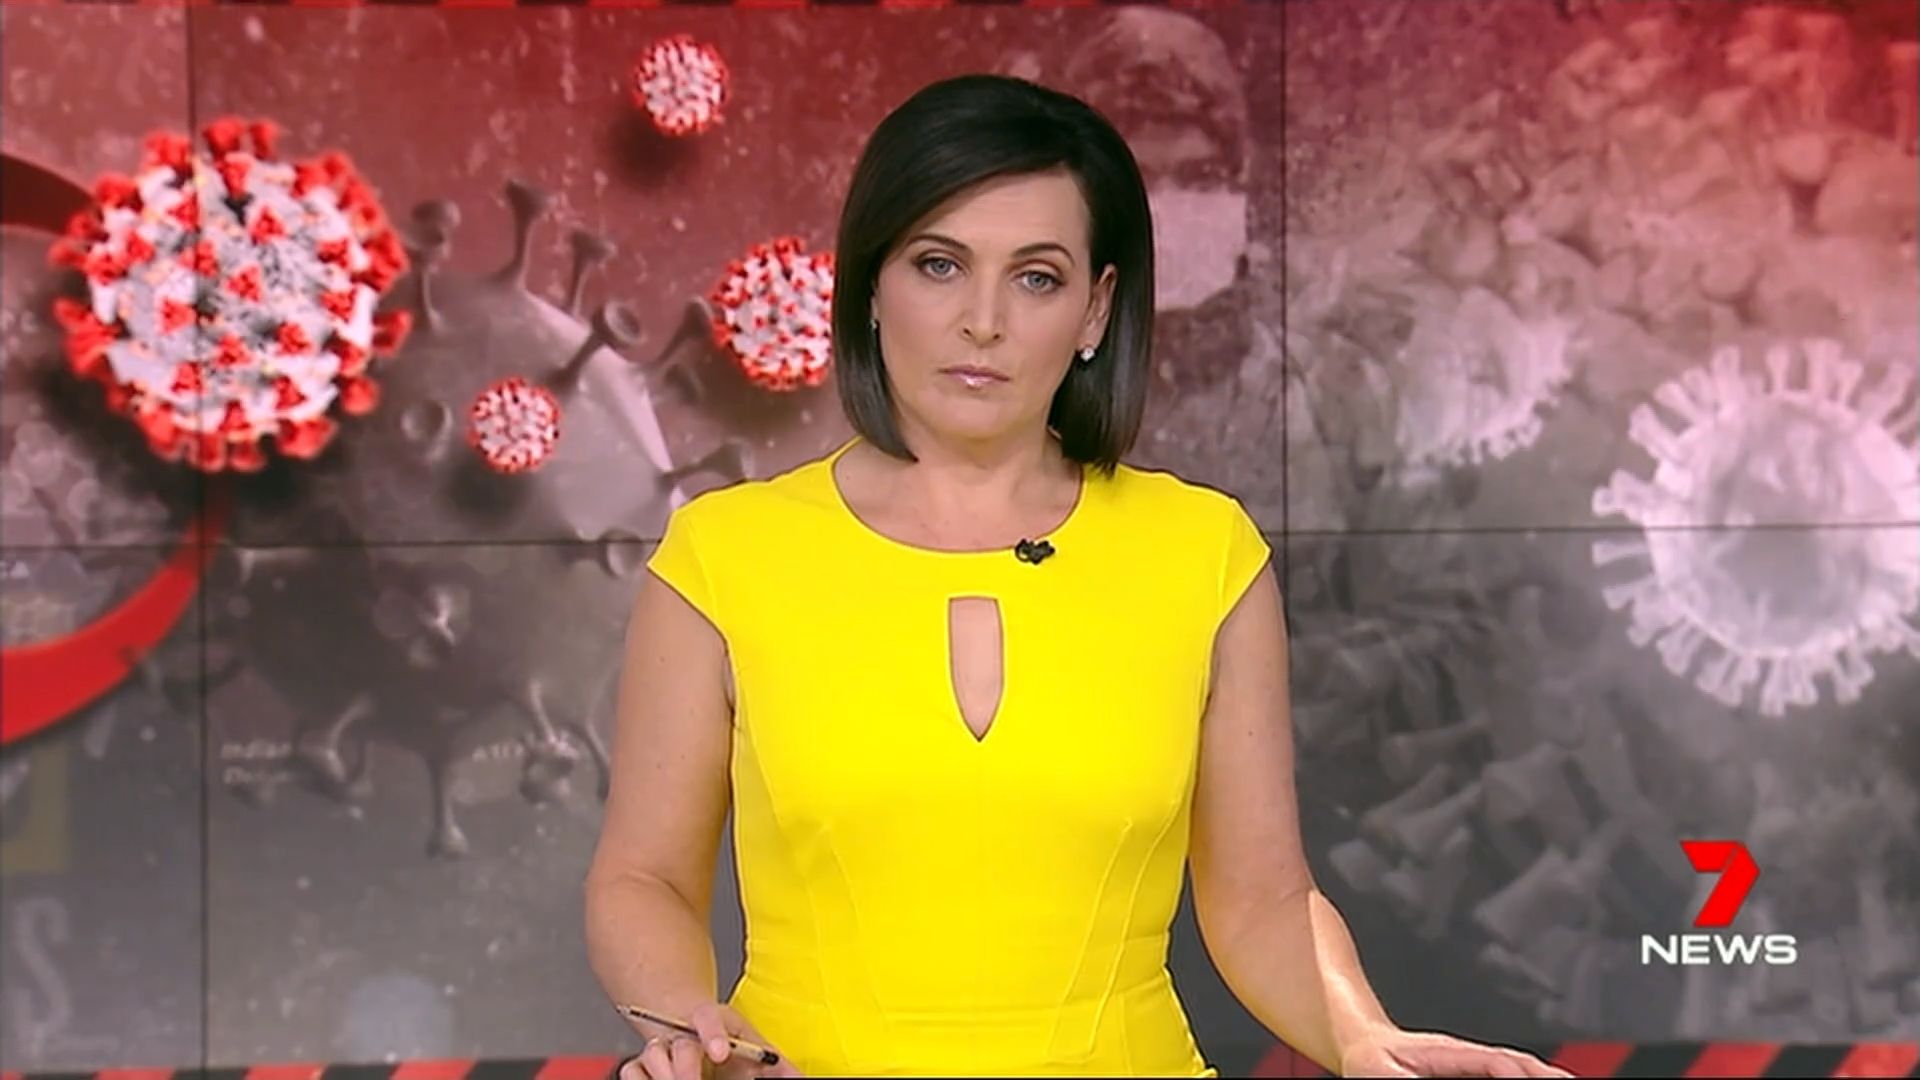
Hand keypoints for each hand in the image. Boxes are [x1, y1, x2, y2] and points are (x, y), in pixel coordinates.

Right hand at [620, 1002, 802, 1079]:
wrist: (682, 1022)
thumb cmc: (722, 1037)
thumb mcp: (750, 1041)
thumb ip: (774, 1062)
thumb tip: (800, 1077)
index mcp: (710, 1020)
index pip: (709, 1018)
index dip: (714, 1034)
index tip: (721, 1052)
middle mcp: (682, 1031)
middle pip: (680, 1045)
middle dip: (685, 1067)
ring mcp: (659, 1046)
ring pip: (651, 1056)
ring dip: (664, 1074)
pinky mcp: (641, 1063)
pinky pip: (632, 1071)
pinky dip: (642, 1079)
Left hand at [1339, 1027, 1572, 1077]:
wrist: (1361, 1042)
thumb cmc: (1369, 1056)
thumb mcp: (1379, 1070)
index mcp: (1449, 1052)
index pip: (1495, 1061)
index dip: (1518, 1073)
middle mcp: (1466, 1056)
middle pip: (1517, 1063)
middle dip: (1546, 1074)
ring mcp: (1470, 1065)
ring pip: (1516, 1069)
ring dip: (1543, 1077)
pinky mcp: (1469, 1075)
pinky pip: (1505, 1076)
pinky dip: (1527, 1079)